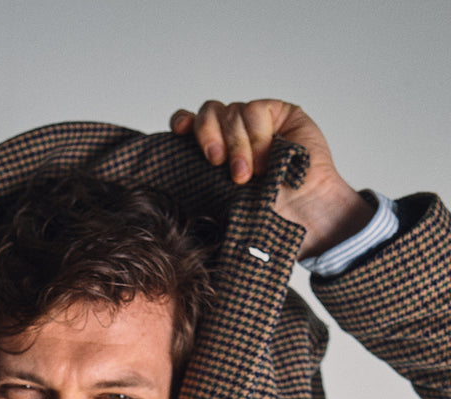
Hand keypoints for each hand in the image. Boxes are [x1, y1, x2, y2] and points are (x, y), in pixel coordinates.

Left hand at [169, 99, 374, 258]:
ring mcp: (257, 121)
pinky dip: (258, 136)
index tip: (179, 133)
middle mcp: (234, 132)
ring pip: (231, 112)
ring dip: (238, 145)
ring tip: (248, 175)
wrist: (301, 215)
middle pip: (208, 112)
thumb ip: (201, 176)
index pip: (191, 123)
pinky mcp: (280, 113)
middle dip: (208, 135)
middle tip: (216, 162)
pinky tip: (266, 160)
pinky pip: (256, 111)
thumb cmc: (264, 213)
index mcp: (215, 150)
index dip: (183, 121)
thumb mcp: (221, 197)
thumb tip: (170, 165)